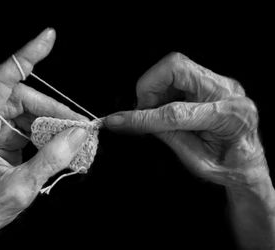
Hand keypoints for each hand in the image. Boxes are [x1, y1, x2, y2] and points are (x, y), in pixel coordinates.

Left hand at [0, 28, 87, 248]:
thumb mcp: (20, 187)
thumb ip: (51, 158)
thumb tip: (79, 133)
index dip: (25, 57)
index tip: (47, 38)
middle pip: (19, 97)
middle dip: (52, 109)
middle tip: (79, 124)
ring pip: (26, 108)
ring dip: (52, 120)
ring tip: (75, 134)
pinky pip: (27, 121)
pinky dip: (47, 128)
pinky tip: (61, 138)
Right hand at [105, 52, 268, 187]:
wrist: (248, 162)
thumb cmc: (228, 166)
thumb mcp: (196, 161)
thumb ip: (168, 136)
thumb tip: (137, 121)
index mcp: (227, 118)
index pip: (174, 113)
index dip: (141, 117)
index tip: (117, 121)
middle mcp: (226, 92)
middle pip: (176, 67)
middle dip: (149, 87)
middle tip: (144, 110)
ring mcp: (221, 82)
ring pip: (176, 66)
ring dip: (156, 87)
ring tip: (155, 110)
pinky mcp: (214, 80)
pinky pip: (180, 73)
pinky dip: (164, 88)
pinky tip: (166, 105)